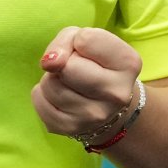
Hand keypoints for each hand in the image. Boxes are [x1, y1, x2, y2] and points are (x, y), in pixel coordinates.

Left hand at [31, 26, 141, 140]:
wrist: (104, 102)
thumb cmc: (93, 62)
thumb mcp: (86, 39)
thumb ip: (67, 40)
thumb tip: (49, 62)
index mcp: (128, 63)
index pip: (85, 40)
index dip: (78, 41)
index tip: (87, 51)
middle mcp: (116, 94)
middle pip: (67, 67)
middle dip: (63, 62)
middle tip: (76, 68)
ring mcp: (94, 116)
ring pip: (50, 83)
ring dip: (52, 77)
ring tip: (69, 82)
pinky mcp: (70, 129)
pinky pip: (39, 100)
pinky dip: (42, 93)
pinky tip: (60, 96)